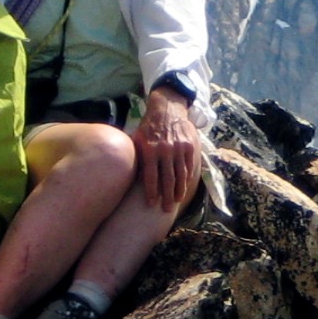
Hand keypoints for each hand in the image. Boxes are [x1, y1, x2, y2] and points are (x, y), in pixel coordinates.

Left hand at [134, 85, 203, 212]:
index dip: (151, 192)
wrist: (167, 109)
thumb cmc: (148, 126)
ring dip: (179, 190)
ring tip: (177, 201)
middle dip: (167, 197)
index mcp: (150, 150)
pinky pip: (189, 166)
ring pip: (180, 175)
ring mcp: (179, 148)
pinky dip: (187, 178)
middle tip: (167, 210)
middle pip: (167, 179)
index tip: (151, 204)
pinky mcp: (189, 146)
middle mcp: (165, 150)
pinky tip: (184, 187)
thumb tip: (128, 175)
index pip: (151, 177)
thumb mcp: (137, 138)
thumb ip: (135, 156)